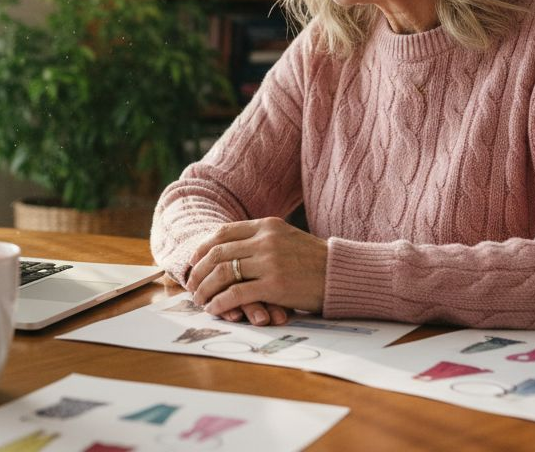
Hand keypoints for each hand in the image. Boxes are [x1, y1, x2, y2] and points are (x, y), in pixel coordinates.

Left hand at [185, 217, 327, 323]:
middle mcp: (265, 240)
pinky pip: (235, 294)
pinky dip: (219, 303)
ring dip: (205, 288)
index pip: (223, 232)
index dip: (203, 248)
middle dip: (199, 271)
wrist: (342, 274)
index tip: (194, 261)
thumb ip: (262, 239)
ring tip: (200, 300)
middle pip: (217, 253)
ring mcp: (269, 262)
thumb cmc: (315, 261)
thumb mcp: (287, 238)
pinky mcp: (274, 286)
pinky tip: (214, 309)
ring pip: (222, 273)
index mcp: (267, 225)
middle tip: (192, 285)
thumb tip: (230, 250)